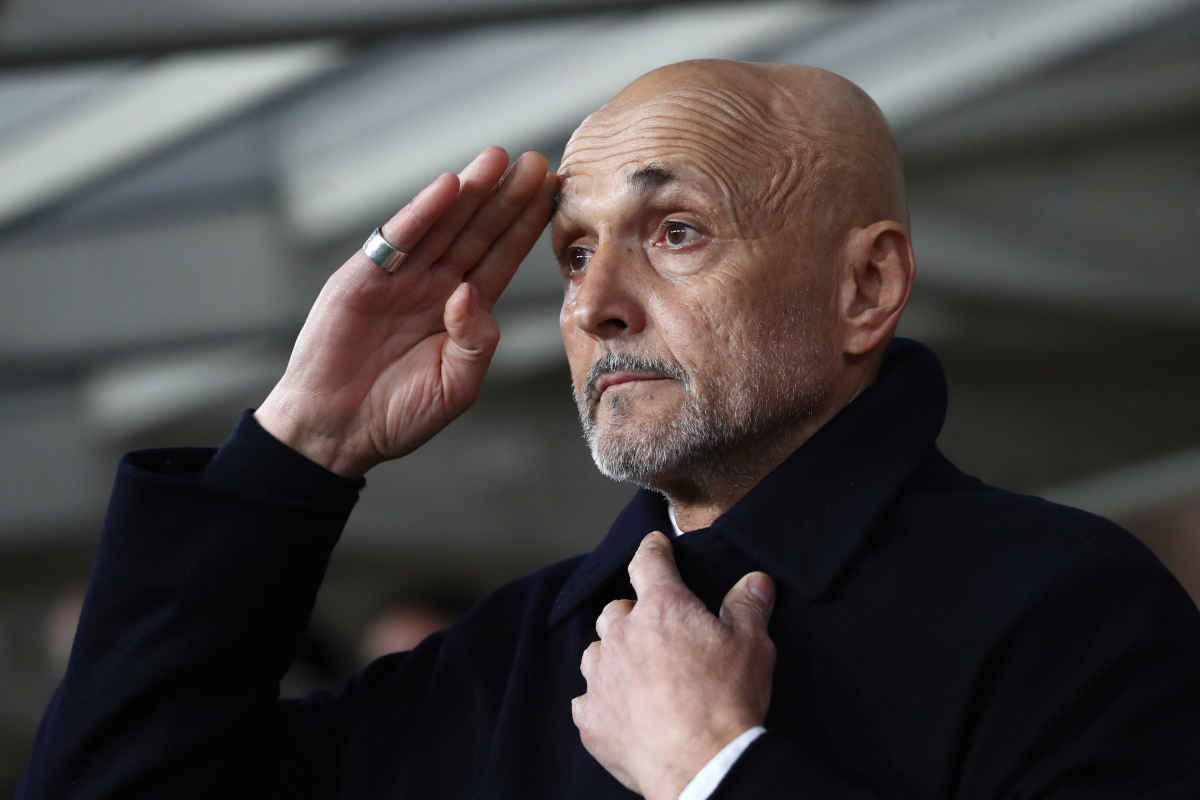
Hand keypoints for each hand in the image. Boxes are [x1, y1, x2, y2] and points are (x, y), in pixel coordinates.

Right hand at [255, 147, 556, 476]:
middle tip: (535, 162)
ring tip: (497, 159)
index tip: (553, 194)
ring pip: (443, 225)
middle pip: (478, 232)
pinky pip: (397, 239)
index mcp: (464, 311)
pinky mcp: (363, 278)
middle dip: (506, 197)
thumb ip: (476, 342)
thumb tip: (471, 293)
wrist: (337, 430)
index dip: (525, 226)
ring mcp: (400, 278)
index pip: (501, 258)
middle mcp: (435, 285)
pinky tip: (447, 188)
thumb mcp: (456, 385)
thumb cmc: (398, 414)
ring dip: (469, 191)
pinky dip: (421, 213)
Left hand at [572, 532, 776, 799]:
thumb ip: (749, 606)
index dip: (653, 549)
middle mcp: (623, 634)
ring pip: (596, 652)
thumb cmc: (729, 700)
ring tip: (638, 674)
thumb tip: (755, 580)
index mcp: (662, 608)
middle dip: (634, 616)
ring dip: (614, 656)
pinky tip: (622, 711)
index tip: (654, 546)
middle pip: (616, 610)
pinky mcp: (591, 718)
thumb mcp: (752, 645)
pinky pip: (586, 700)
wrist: (705, 766)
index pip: (649, 562)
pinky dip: (601, 701)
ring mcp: (601, 677)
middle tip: (659, 635)